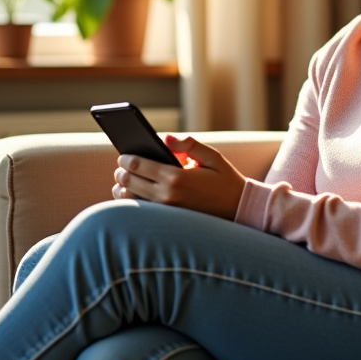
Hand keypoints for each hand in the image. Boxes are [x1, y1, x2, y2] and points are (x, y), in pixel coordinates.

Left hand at [111, 135, 247, 219]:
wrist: (239, 209)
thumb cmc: (224, 180)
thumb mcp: (211, 156)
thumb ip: (188, 144)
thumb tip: (165, 138)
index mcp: (176, 177)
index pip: (137, 165)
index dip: (126, 158)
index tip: (123, 155)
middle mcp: (167, 196)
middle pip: (128, 182)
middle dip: (122, 173)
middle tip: (122, 167)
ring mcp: (165, 212)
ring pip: (130, 200)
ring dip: (123, 189)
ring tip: (125, 182)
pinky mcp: (167, 221)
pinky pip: (140, 212)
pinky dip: (132, 203)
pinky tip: (133, 195)